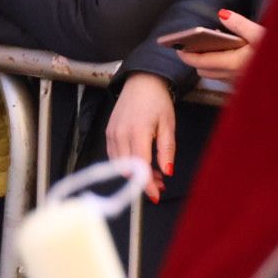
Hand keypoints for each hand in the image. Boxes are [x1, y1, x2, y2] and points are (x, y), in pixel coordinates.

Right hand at [106, 73, 175, 202]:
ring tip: (153, 173)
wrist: (141, 81)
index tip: (156, 196)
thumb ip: (167, 149)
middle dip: (143, 181)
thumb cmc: (157, 101)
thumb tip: (167, 172)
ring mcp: (112, 133)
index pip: (140, 166)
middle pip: (128, 169)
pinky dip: (126, 164)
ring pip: (119, 164)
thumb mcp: (168, 124)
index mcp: (137, 131)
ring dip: (134, 173)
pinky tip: (140, 162)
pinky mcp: (108, 132)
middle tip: (160, 183)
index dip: (147, 184)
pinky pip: (114, 155)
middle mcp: (120, 133)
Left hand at [178, 9, 265, 85]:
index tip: (178, 47)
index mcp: (234, 64)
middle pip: (205, 71)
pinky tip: (231, 55)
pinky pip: (227, 79)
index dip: (187, 55)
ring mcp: (240, 86)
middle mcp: (234, 78)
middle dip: (197, 59)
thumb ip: (240, 24)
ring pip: (216, 75)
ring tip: (213, 46)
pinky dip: (222, 68)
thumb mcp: (262, 33)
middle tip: (194, 45)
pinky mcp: (247, 89)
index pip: (201, 62)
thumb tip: (222, 14)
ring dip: (210, 63)